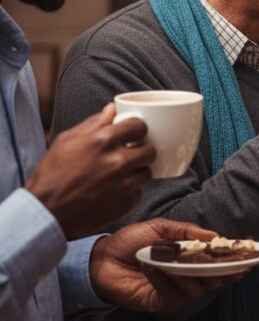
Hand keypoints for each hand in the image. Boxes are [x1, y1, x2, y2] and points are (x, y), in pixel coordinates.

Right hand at [26, 104, 156, 238]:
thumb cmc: (53, 174)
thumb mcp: (67, 141)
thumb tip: (113, 108)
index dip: (138, 130)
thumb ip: (94, 123)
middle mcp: (118, 161)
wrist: (47, 211)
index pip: (139, 126)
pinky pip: (139, 192)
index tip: (134, 134)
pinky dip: (130, 191)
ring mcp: (125, 184)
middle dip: (142, 151)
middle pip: (150, 150)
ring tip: (120, 175)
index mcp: (102, 141)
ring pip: (147, 172)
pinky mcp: (127, 203)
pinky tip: (113, 191)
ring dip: (137, 172)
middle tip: (130, 155)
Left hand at [89, 219, 232, 313]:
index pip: (221, 263)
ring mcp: (176, 291)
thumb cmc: (131, 241)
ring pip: (197, 289)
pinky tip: (153, 269)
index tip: (249, 256)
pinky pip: (173, 296)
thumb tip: (216, 236)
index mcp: (192, 258)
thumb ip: (189, 232)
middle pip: (215, 280)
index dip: (236, 262)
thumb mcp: (161, 228)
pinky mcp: (161, 303)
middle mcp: (189, 277)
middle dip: (217, 270)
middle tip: (213, 260)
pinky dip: (165, 281)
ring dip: (186, 274)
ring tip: (170, 260)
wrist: (102, 258)